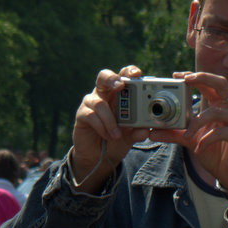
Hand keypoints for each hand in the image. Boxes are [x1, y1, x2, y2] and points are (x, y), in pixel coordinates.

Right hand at [71, 67, 151, 190]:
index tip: (137, 75)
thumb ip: (139, 131)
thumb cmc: (118, 138)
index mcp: (120, 94)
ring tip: (118, 135)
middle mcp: (104, 94)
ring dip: (111, 121)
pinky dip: (102, 126)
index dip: (129, 72)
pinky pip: (91, 115)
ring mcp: (91, 103)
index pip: (124, 76)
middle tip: (120, 86)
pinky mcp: (82, 114)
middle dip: (112, 79)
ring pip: (99, 103)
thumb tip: (145, 131)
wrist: (100, 156)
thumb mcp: (132, 135)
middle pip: (104, 77)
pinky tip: (109, 135)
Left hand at [153, 72, 227, 191]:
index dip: (195, 76)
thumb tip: (151, 132)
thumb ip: (173, 133)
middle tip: (186, 81)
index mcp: (220, 104)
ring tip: (186, 135)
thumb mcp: (190, 140)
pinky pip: (221, 132)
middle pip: (221, 84)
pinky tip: (199, 149)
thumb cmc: (214, 151)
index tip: (177, 75)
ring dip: (197, 122)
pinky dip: (206, 140)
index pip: (210, 83)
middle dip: (204, 78)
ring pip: (216, 112)